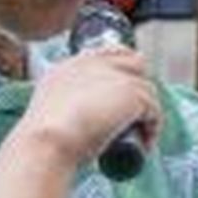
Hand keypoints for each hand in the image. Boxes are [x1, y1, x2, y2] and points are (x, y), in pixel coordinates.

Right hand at [13, 49, 160, 169]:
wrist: (46, 144)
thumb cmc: (43, 142)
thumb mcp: (47, 115)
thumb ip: (60, 111)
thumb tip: (75, 124)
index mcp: (69, 66)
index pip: (107, 53)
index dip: (122, 70)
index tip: (126, 95)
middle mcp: (93, 63)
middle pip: (134, 62)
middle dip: (140, 87)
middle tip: (136, 118)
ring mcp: (115, 75)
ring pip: (146, 89)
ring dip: (146, 114)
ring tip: (139, 138)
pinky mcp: (132, 92)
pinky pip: (154, 109)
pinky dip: (152, 128)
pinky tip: (145, 145)